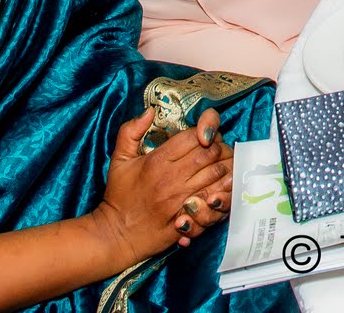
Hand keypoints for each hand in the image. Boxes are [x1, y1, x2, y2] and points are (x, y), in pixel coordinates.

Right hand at [92, 108, 233, 265]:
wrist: (117, 234)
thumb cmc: (119, 196)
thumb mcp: (119, 160)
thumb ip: (130, 131)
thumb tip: (149, 110)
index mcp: (157, 161)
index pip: (192, 137)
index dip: (204, 131)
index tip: (206, 134)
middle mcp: (172, 178)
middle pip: (209, 153)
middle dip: (219, 146)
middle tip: (220, 147)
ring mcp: (182, 198)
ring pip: (216, 173)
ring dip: (225, 165)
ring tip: (226, 162)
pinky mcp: (189, 216)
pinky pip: (215, 197)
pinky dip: (224, 188)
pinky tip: (226, 184)